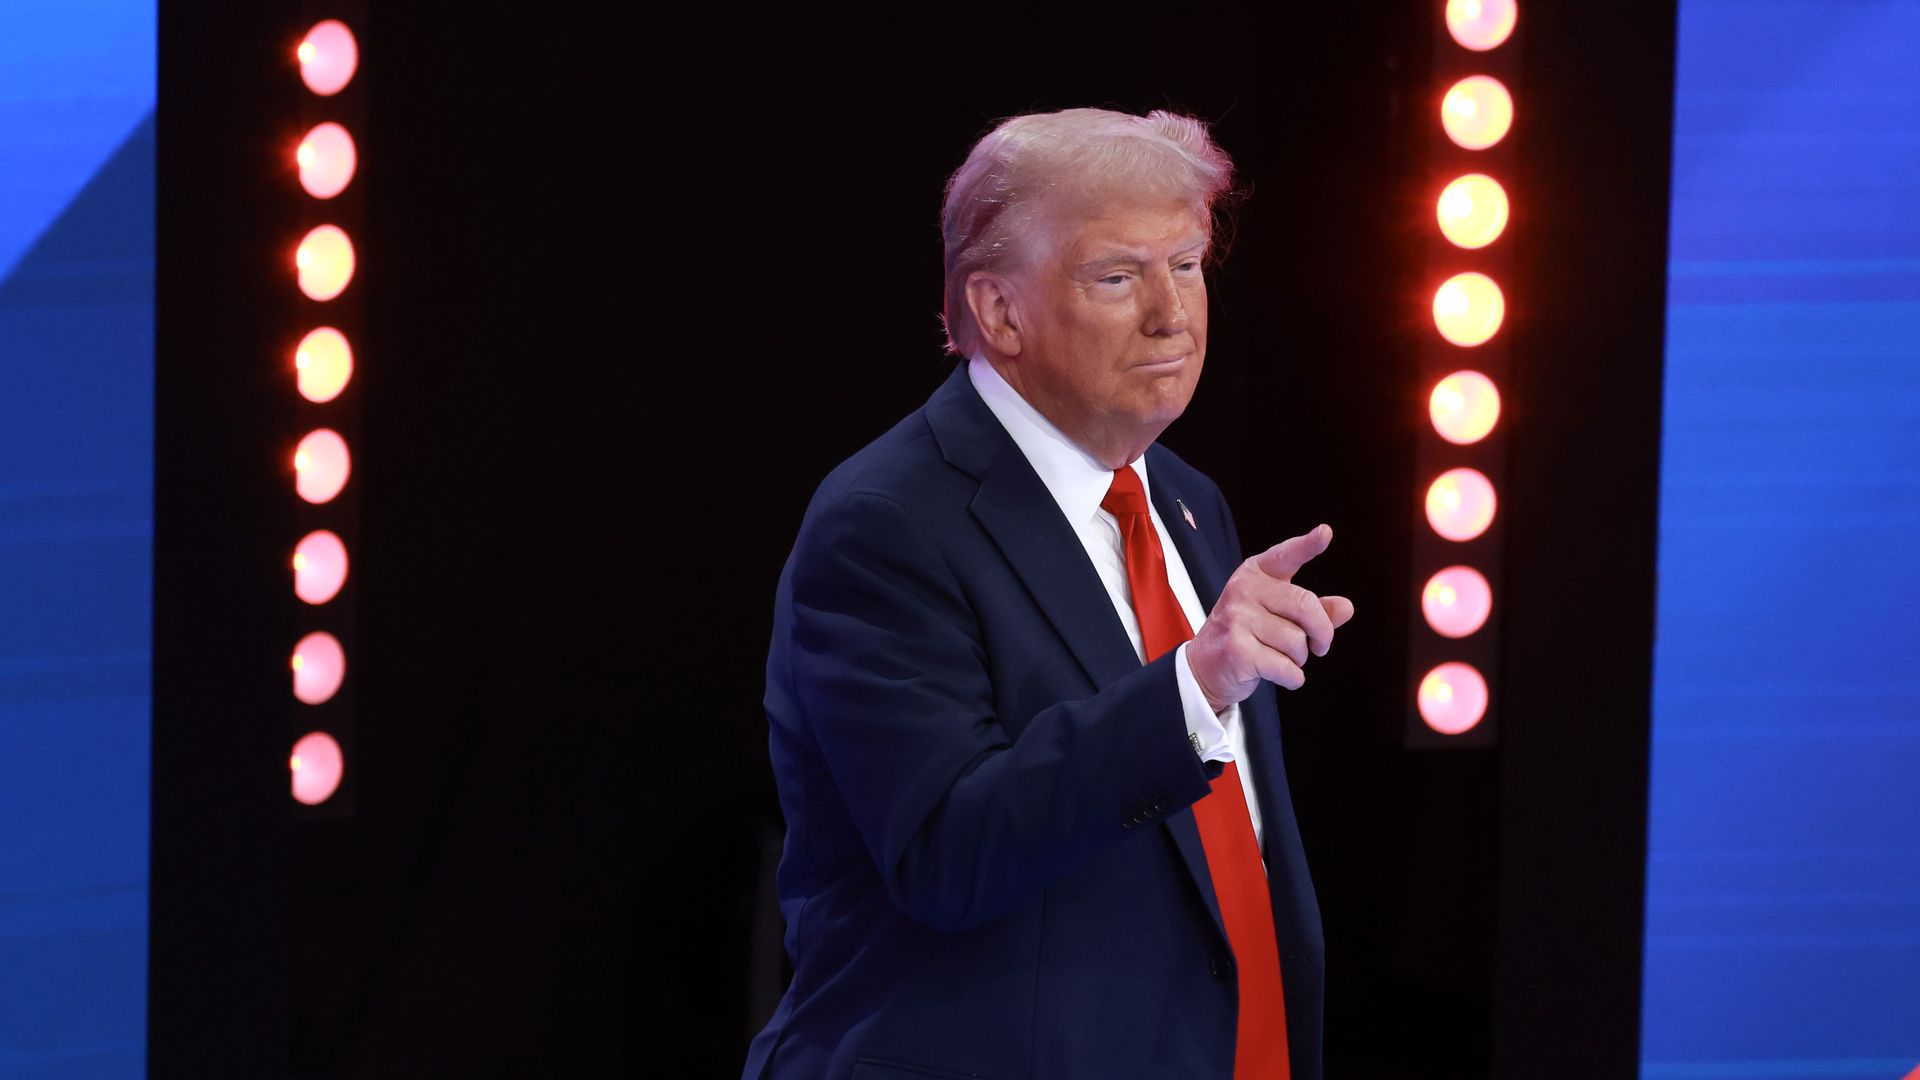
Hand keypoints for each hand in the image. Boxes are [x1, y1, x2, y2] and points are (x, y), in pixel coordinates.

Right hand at [1186, 524, 1355, 710]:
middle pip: (1306, 607)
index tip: (1325, 533)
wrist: (1204, 667)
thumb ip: (1313, 610)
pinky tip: (1281, 675)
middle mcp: (1244, 590)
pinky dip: (1292, 678)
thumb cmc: (1247, 635)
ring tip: (1282, 658)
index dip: (1307, 545)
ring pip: (1297, 642)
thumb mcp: (1278, 615)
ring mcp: (1237, 619)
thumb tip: (1346, 607)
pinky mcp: (1237, 649)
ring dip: (1299, 659)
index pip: (1285, 556)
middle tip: (1320, 646)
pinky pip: (1287, 667)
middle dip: (1322, 633)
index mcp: (1255, 574)